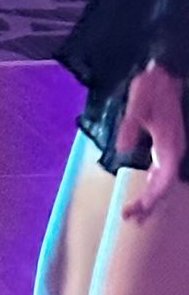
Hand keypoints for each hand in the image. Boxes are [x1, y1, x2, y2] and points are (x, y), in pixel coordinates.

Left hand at [116, 61, 185, 223]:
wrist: (165, 75)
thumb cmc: (152, 88)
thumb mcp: (136, 105)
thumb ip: (129, 126)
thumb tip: (120, 148)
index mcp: (168, 146)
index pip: (162, 182)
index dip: (150, 199)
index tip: (134, 212)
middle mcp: (173, 151)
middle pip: (164, 186)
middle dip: (149, 204)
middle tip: (130, 219)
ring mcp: (171, 149)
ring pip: (164, 180)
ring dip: (152, 197)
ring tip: (136, 213)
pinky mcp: (167, 144)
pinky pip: (163, 171)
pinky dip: (154, 185)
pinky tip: (146, 191)